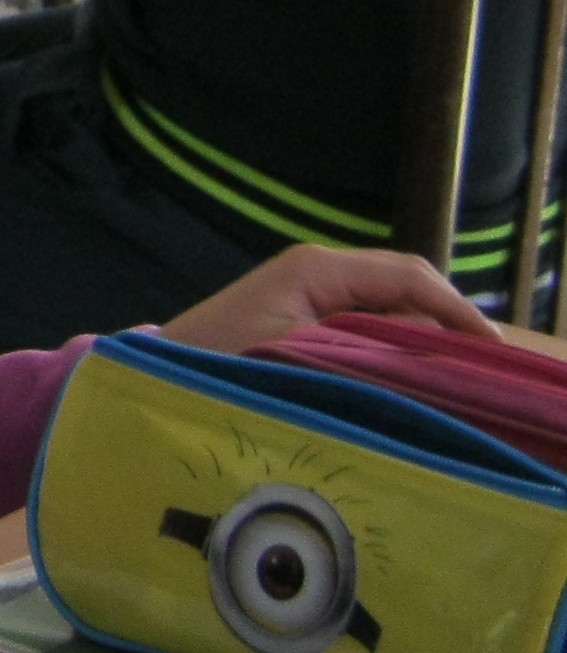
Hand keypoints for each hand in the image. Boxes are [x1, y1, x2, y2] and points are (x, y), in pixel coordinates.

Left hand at [154, 242, 499, 355]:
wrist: (158, 376)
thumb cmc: (219, 366)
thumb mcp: (302, 359)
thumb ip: (370, 351)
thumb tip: (432, 354)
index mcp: (317, 269)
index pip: (409, 276)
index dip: (458, 312)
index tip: (495, 355)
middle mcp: (317, 270)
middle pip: (405, 288)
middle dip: (448, 324)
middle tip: (487, 376)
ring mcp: (308, 292)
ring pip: (389, 308)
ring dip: (423, 338)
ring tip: (459, 383)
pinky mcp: (302, 318)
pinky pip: (365, 326)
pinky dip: (395, 348)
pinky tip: (412, 383)